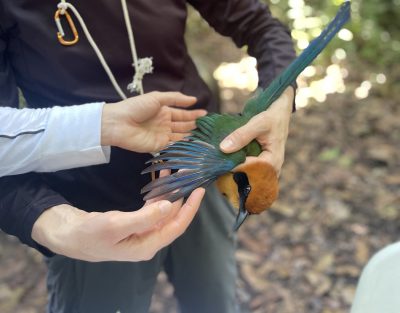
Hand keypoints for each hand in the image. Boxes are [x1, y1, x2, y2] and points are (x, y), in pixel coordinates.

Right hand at [31, 188, 204, 261]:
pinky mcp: (133, 222)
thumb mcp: (115, 226)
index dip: (190, 209)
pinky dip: (156, 191)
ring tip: (173, 169)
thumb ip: (144, 218)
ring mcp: (141, 230)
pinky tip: (159, 177)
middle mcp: (148, 239)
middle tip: (187, 172)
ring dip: (168, 190)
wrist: (66, 234)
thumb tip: (169, 207)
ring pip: (163, 209)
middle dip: (181, 194)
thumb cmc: (88, 234)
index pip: (176, 227)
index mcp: (147, 245)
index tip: (200, 190)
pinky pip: (151, 205)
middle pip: (172, 216)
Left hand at [101, 91, 206, 152]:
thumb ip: (175, 99)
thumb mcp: (157, 98)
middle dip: (196, 125)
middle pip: (183, 125)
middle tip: (209, 126)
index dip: (194, 114)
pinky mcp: (159, 146)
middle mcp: (165, 123)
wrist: (119, 123)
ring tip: (206, 134)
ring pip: (181, 135)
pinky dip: (184, 144)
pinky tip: (195, 142)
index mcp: (163, 111)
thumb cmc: (136, 107)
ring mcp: (162, 135)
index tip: (206, 115)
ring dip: (192, 135)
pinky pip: (174, 145)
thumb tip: (194, 100)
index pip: (182, 114)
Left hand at [219, 87, 293, 174]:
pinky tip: (225, 160)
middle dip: (231, 171)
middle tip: (215, 164)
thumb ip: (241, 136)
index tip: (217, 163)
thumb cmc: (272, 116)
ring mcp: (265, 167)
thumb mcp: (258, 123)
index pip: (249, 171)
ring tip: (218, 163)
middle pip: (248, 177)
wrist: (280, 111)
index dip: (233, 168)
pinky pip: (247, 168)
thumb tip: (223, 148)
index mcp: (272, 162)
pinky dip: (236, 165)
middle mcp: (270, 168)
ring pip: (246, 174)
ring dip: (233, 169)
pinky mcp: (260, 163)